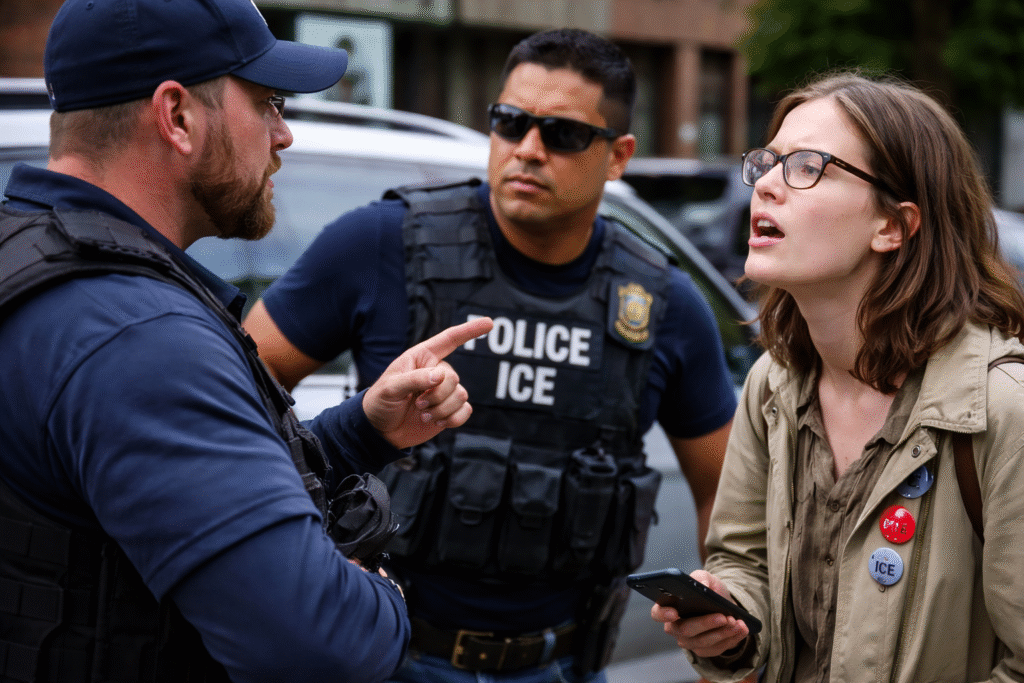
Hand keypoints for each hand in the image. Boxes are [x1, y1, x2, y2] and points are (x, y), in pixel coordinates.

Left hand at [362, 317, 492, 448]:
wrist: (380, 432)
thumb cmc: (380, 402)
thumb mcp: (390, 387)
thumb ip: (415, 379)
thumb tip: (441, 376)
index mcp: (422, 358)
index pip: (449, 340)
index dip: (469, 331)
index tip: (489, 323)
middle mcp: (437, 372)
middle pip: (453, 378)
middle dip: (437, 394)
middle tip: (417, 403)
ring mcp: (444, 392)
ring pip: (461, 396)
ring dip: (441, 409)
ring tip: (422, 414)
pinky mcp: (449, 411)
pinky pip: (465, 411)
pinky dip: (452, 419)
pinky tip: (435, 422)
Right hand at [652, 570, 749, 657]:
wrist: (724, 604)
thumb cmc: (709, 590)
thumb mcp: (706, 578)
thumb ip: (702, 578)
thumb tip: (703, 585)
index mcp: (669, 607)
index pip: (658, 613)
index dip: (663, 614)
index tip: (675, 613)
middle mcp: (675, 628)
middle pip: (686, 630)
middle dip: (706, 624)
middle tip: (723, 617)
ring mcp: (689, 642)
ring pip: (703, 642)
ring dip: (723, 632)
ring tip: (737, 623)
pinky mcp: (705, 650)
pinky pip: (717, 649)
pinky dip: (732, 639)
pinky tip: (741, 629)